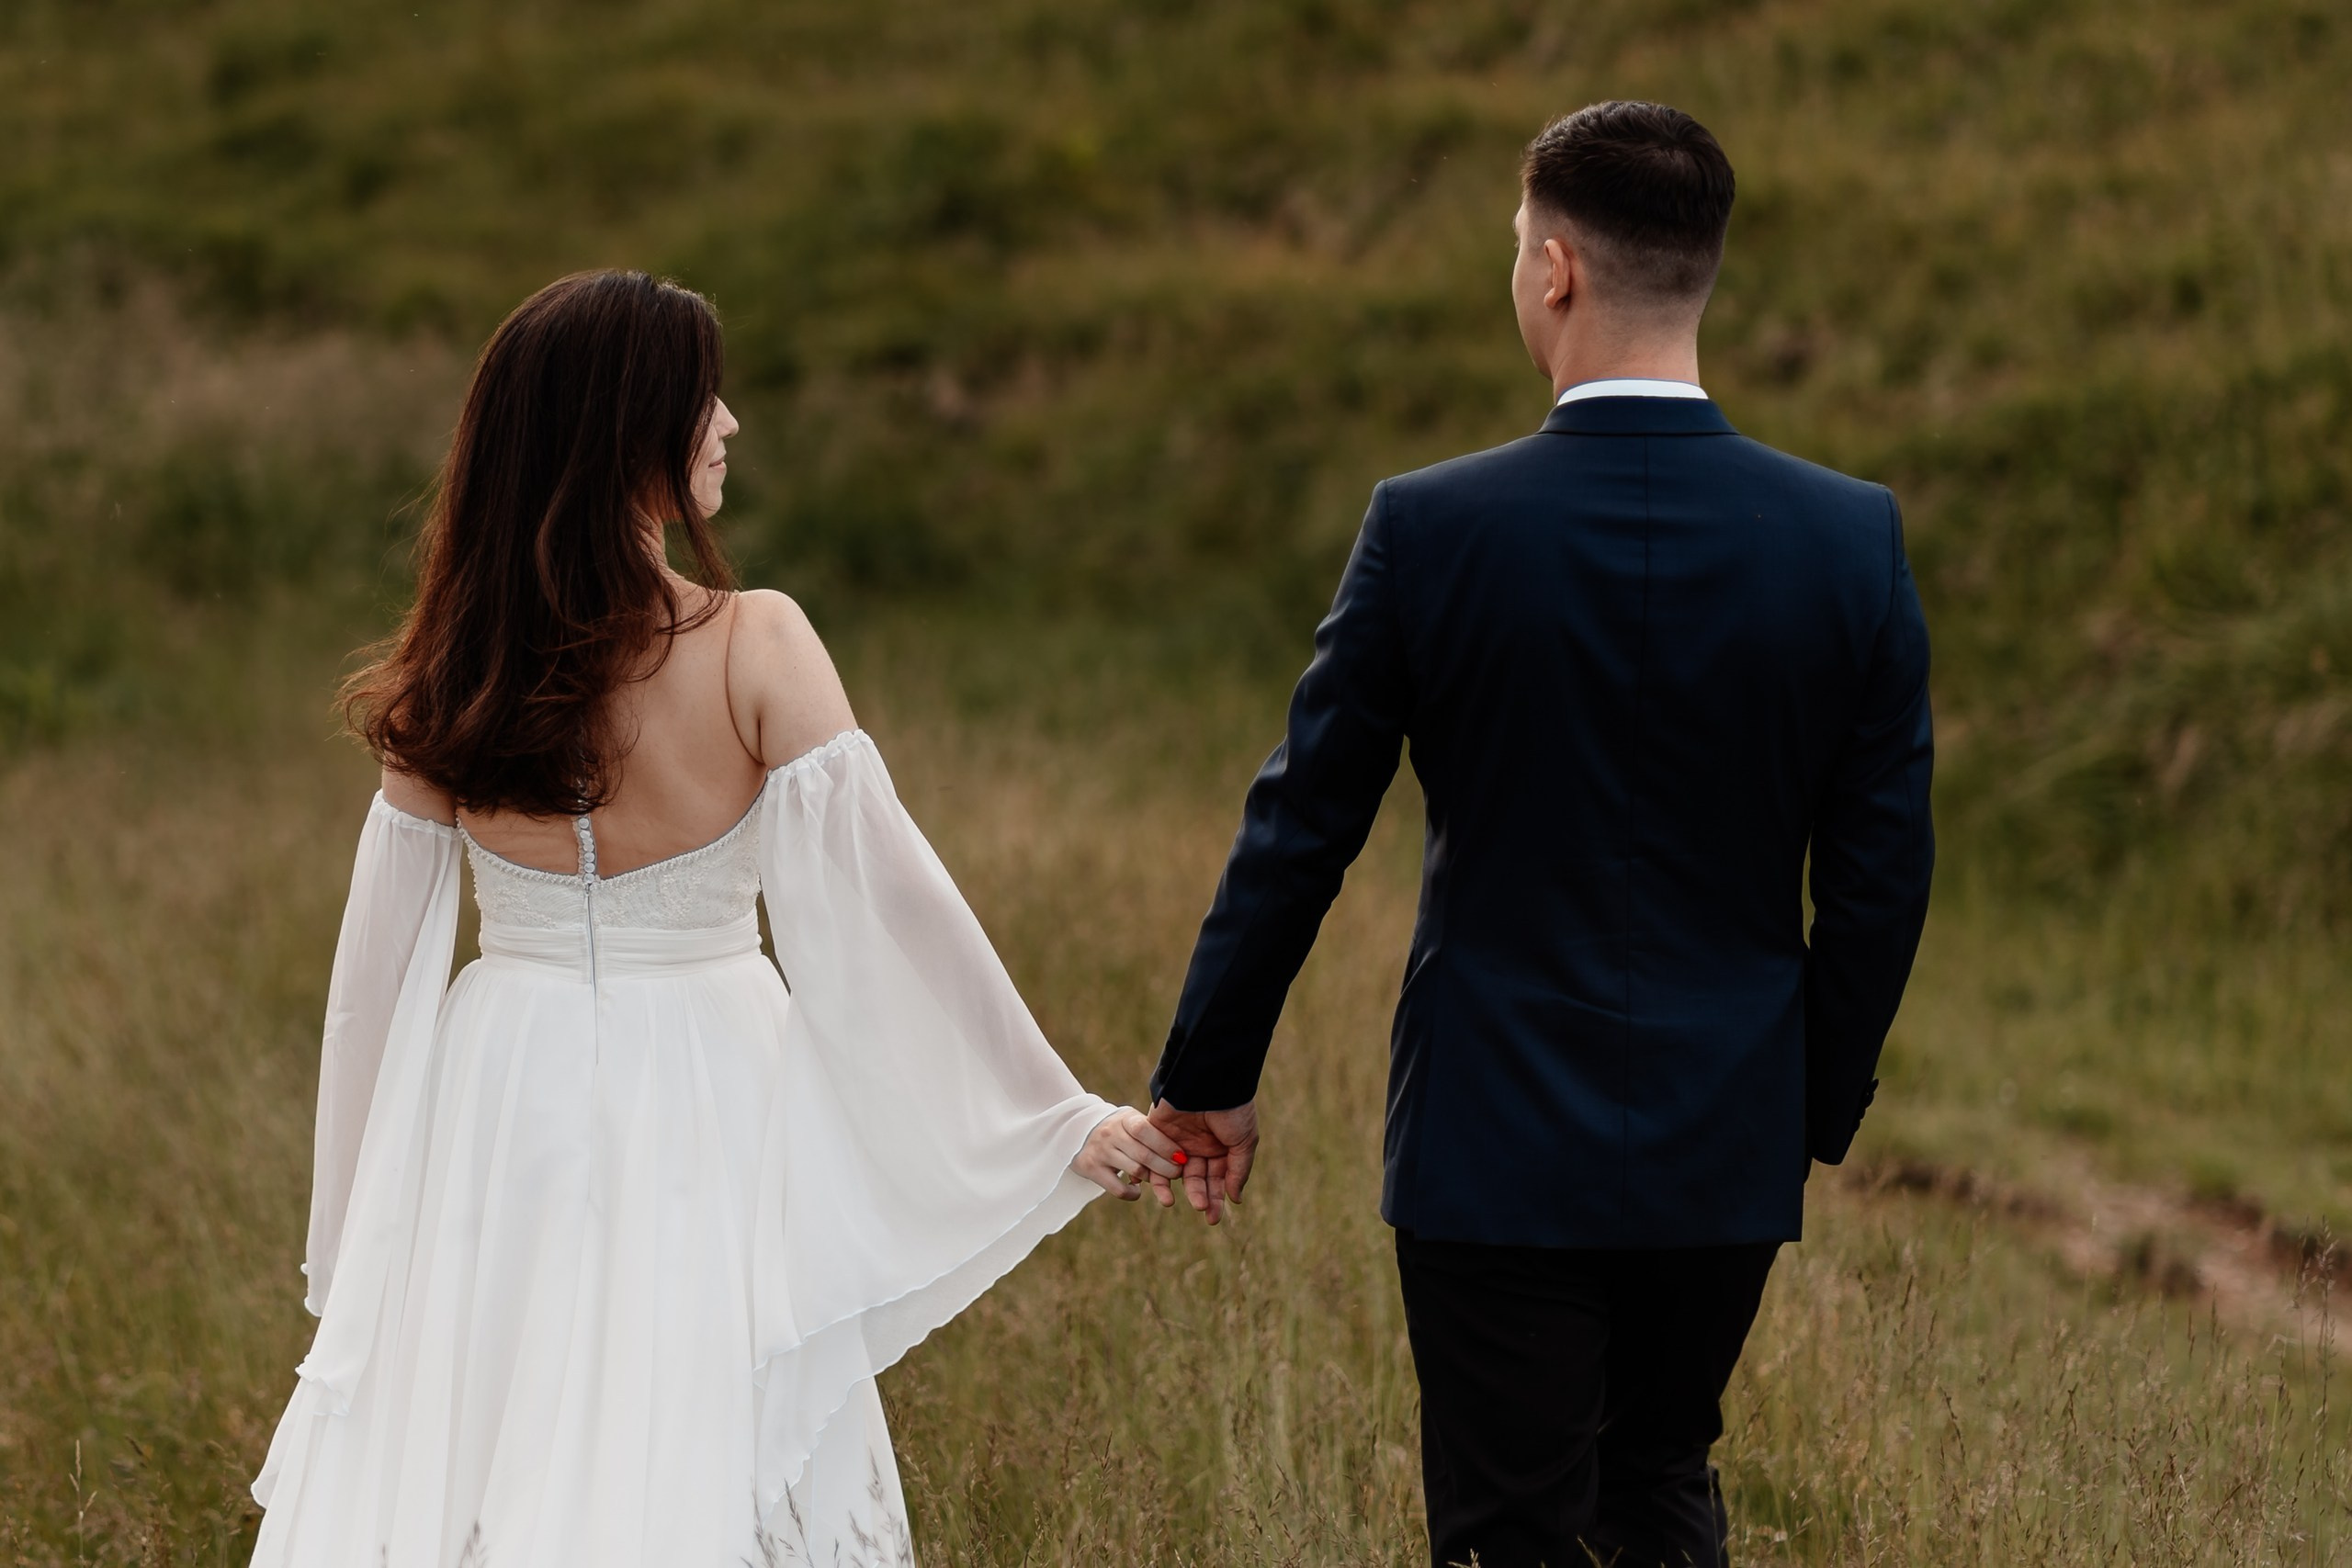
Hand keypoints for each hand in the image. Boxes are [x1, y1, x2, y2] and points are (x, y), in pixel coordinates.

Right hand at [1072, 1107, 1187, 1203]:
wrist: (1080, 1133)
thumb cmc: (1120, 1130)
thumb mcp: (1132, 1122)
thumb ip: (1152, 1132)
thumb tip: (1181, 1154)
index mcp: (1124, 1119)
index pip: (1145, 1129)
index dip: (1165, 1145)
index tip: (1181, 1157)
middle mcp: (1110, 1133)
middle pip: (1143, 1155)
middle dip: (1166, 1167)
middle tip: (1177, 1173)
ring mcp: (1099, 1151)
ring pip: (1135, 1171)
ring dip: (1152, 1178)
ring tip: (1160, 1180)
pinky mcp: (1091, 1169)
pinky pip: (1118, 1189)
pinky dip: (1133, 1193)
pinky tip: (1137, 1189)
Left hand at [1148, 1099, 1258, 1224]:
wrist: (1208, 1081)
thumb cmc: (1232, 1110)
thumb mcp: (1244, 1141)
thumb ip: (1238, 1171)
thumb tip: (1235, 1199)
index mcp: (1221, 1148)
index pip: (1218, 1179)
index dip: (1216, 1199)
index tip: (1213, 1218)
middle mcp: (1199, 1146)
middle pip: (1196, 1179)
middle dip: (1199, 1195)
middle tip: (1200, 1207)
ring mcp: (1178, 1139)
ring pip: (1172, 1171)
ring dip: (1171, 1188)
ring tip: (1171, 1202)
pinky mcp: (1157, 1130)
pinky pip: (1151, 1155)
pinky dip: (1148, 1170)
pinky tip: (1150, 1185)